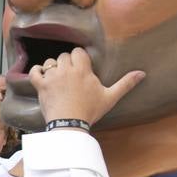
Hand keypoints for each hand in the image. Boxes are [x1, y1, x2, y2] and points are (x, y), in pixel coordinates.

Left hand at [29, 48, 143, 127]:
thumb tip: (142, 73)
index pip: (78, 51)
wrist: (69, 125)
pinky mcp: (40, 86)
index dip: (79, 57)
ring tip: (58, 78)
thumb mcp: (110, 97)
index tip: (81, 66)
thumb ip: (125, 84)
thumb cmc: (90, 111)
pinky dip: (36, 72)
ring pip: (50, 62)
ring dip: (52, 68)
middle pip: (64, 56)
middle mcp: (66, 70)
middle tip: (70, 75)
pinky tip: (41, 75)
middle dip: (67, 63)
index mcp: (82, 70)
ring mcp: (52, 77)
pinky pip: (34, 71)